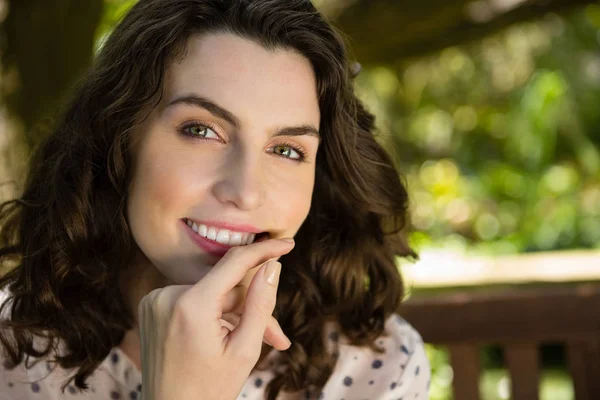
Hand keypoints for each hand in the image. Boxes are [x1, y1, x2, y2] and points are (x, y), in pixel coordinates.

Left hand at [138, 238, 294, 399]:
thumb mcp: (245, 350)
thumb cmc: (210, 390)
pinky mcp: (151, 306)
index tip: (288, 243)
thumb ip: (260, 303)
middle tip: (276, 337)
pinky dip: (211, 314)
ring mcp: (154, 300)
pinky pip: (193, 300)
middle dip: (251, 308)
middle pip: (225, 286)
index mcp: (190, 305)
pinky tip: (219, 338)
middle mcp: (166, 296)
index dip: (265, 250)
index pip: (235, 262)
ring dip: (233, 315)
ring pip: (211, 294)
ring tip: (247, 344)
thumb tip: (273, 265)